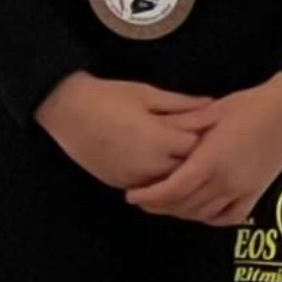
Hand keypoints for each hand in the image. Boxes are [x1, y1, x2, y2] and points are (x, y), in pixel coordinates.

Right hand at [37, 75, 216, 192]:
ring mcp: (134, 178)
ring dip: (180, 172)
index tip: (215, 126)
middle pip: (187, 168)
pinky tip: (166, 167)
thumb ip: (181, 104)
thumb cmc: (108, 97)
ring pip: (170, 183)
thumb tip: (211, 104)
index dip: (206, 136)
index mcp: (158, 139)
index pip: (197, 145)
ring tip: (189, 156)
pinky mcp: (120, 183)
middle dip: (198, 157)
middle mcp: (149, 164)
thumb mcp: (147, 94)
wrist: (66, 111)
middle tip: (208, 144)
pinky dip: (161, 179)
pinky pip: (150, 188)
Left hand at [137, 70, 281, 223]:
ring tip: (166, 203)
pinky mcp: (256, 193)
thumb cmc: (249, 105)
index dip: (149, 196)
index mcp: (211, 160)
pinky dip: (210, 218)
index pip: (171, 189)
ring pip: (202, 214)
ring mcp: (242, 189)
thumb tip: (156, 135)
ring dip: (181, 212)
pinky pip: (229, 217)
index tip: (132, 195)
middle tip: (143, 200)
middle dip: (158, 206)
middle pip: (183, 206)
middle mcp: (225, 181)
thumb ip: (183, 128)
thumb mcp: (210, 112)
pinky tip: (200, 211)